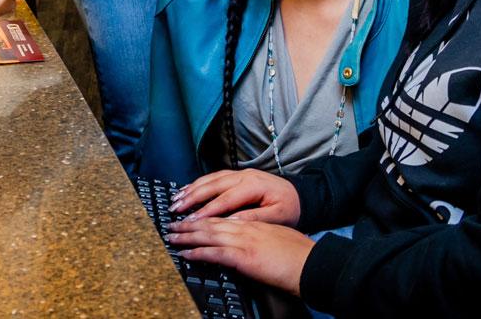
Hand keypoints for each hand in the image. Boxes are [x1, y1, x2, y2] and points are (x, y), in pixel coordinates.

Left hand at [166, 217, 313, 295]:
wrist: (310, 262)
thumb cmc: (297, 255)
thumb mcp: (276, 240)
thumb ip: (260, 238)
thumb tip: (249, 244)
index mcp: (254, 224)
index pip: (223, 218)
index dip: (203, 219)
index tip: (189, 220)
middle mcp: (246, 228)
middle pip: (211, 224)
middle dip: (189, 224)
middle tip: (171, 226)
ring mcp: (245, 241)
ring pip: (209, 234)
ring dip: (187, 236)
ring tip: (172, 237)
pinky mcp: (245, 256)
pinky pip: (216, 253)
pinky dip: (199, 253)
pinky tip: (187, 254)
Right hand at [171, 168, 299, 226]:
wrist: (300, 194)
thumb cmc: (290, 207)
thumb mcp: (277, 217)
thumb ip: (253, 219)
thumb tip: (230, 222)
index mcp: (254, 185)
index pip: (226, 199)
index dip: (207, 211)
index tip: (192, 221)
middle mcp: (245, 175)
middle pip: (213, 185)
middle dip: (192, 197)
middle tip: (175, 209)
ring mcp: (240, 173)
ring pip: (211, 179)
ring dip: (192, 188)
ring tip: (176, 199)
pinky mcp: (238, 175)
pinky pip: (215, 177)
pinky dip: (199, 183)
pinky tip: (188, 190)